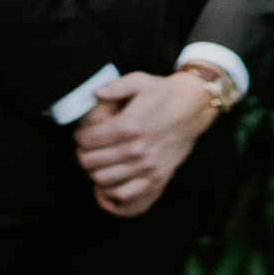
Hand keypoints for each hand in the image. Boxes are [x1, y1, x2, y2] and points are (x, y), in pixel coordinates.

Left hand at [72, 68, 218, 217]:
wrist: (194, 106)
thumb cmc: (164, 93)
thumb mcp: (140, 81)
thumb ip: (114, 86)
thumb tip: (95, 94)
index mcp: (129, 125)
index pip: (86, 140)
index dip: (79, 137)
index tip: (82, 134)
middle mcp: (137, 148)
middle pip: (90, 161)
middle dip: (82, 154)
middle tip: (86, 148)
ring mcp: (147, 165)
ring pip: (101, 178)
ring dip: (93, 170)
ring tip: (97, 161)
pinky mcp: (157, 177)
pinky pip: (123, 193)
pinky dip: (111, 189)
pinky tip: (110, 177)